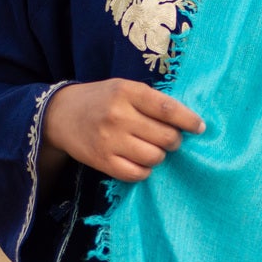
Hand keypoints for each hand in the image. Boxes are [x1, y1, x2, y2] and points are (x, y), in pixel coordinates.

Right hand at [42, 78, 204, 184]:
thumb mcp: (124, 88)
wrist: (61, 115)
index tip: (200, 127)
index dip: (189, 121)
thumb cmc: (101, 100)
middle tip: (169, 139)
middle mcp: (118, 115)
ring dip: (159, 155)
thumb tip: (187, 122)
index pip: (168, 109)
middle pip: (166, 137)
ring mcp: (109, 140)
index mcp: (127, 92)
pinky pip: (137, 174)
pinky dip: (145, 170)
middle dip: (174, 140)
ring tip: (151, 148)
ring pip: (155, 157)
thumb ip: (151, 101)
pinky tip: (139, 161)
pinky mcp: (102, 161)